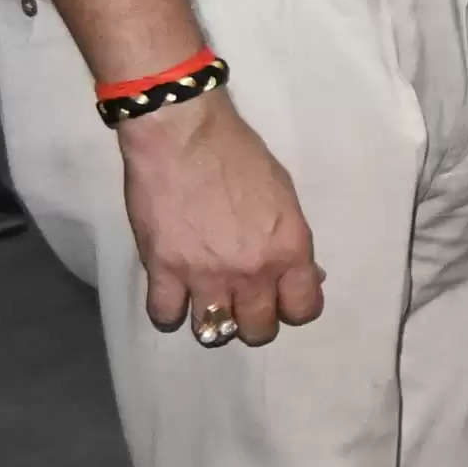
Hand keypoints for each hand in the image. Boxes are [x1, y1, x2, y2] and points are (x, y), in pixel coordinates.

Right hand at [119, 90, 323, 344]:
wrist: (184, 134)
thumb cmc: (239, 155)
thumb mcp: (284, 195)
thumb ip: (291, 240)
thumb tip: (304, 273)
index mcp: (289, 250)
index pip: (304, 310)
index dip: (293, 308)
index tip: (281, 299)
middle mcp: (252, 272)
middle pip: (258, 330)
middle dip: (253, 321)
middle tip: (241, 301)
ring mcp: (206, 275)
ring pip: (214, 332)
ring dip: (212, 320)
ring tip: (205, 299)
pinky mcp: (163, 269)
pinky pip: (165, 316)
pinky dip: (168, 312)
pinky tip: (171, 294)